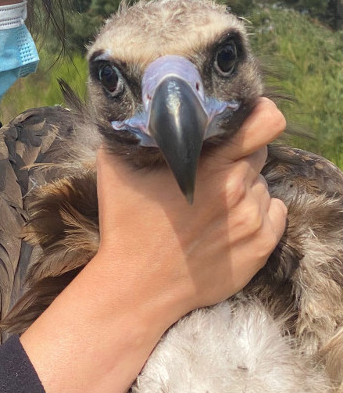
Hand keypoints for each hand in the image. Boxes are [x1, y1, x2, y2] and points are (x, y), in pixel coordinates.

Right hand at [95, 97, 287, 327]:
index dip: (258, 115)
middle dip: (238, 156)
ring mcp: (253, 220)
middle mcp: (239, 189)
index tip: (245, 118)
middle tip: (211, 170)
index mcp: (212, 164)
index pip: (265, 122)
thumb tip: (138, 106)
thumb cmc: (125, 225)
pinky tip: (226, 223)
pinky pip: (274, 214)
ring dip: (244, 188)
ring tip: (211, 205)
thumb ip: (134, 130)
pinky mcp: (261, 247)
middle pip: (259, 153)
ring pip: (263, 186)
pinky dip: (257, 214)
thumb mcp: (117, 166)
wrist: (137, 286)